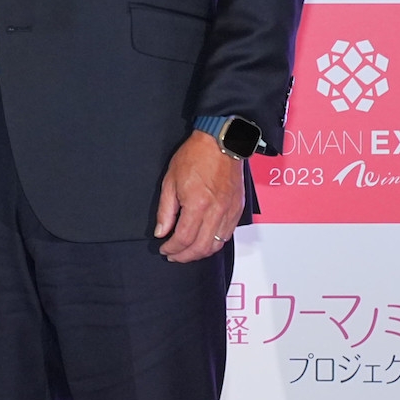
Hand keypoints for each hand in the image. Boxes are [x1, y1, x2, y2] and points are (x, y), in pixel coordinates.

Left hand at [154, 130, 245, 262]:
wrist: (222, 143)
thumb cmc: (195, 156)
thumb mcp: (170, 181)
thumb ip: (165, 210)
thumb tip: (161, 232)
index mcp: (198, 204)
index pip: (184, 238)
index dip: (172, 248)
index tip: (164, 248)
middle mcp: (216, 212)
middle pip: (201, 247)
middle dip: (185, 256)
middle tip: (173, 255)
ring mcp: (229, 212)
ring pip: (216, 245)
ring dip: (200, 253)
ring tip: (186, 252)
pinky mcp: (237, 210)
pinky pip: (227, 235)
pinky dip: (215, 244)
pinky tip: (204, 242)